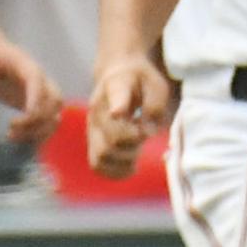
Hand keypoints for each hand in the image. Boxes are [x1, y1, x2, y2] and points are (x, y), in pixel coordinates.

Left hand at [0, 28, 62, 143]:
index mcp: (22, 63)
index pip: (37, 79)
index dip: (36, 97)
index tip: (26, 114)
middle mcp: (37, 77)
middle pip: (54, 99)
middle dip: (38, 118)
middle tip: (10, 128)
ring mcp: (38, 91)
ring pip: (55, 112)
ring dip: (39, 129)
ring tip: (10, 135)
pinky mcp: (33, 102)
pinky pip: (48, 120)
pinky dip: (39, 132)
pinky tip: (17, 137)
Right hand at [88, 53, 176, 175]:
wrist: (116, 74)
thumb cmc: (140, 81)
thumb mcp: (155, 83)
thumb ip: (155, 104)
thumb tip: (147, 132)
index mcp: (115, 87)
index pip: (115, 96)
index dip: (117, 106)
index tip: (119, 112)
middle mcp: (98, 109)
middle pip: (111, 139)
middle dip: (133, 145)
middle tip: (144, 137)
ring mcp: (91, 127)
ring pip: (101, 156)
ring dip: (124, 162)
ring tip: (137, 153)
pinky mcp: (92, 141)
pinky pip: (97, 164)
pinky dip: (115, 171)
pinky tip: (131, 166)